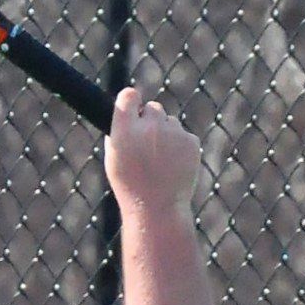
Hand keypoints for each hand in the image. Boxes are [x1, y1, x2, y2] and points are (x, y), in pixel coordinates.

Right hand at [104, 89, 201, 219]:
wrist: (157, 209)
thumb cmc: (130, 187)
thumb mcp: (114, 161)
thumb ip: (119, 134)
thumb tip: (127, 115)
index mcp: (124, 130)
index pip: (129, 96)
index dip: (131, 100)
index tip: (132, 105)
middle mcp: (149, 126)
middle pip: (152, 108)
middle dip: (150, 120)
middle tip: (147, 144)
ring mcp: (172, 132)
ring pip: (170, 122)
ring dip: (165, 134)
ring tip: (159, 162)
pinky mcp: (190, 141)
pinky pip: (184, 135)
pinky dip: (180, 147)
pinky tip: (172, 166)